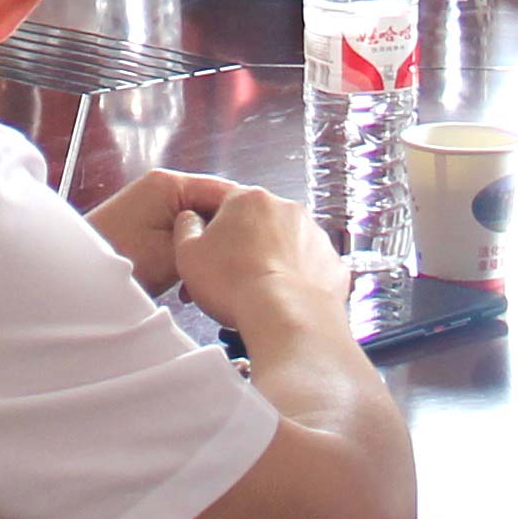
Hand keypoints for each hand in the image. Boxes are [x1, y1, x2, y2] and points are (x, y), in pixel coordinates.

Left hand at [80, 166, 248, 288]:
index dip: (243, 221)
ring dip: (203, 252)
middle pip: (210, 208)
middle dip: (220, 241)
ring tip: (202, 282)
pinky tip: (187, 282)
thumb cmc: (122, 263)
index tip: (260, 247)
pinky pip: (180, 232)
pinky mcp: (146, 220)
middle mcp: (163, 185)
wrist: (77, 277)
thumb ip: (207, 242)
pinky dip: (187, 255)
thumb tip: (233, 238)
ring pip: (196, 225)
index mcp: (170, 184)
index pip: (224, 192)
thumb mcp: (174, 255)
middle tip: (230, 270)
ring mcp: (153, 202)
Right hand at [169, 182, 350, 346]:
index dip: (215, 231)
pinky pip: (311, 268)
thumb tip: (190, 221)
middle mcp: (286, 209)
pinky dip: (299, 281)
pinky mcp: (332, 262)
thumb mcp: (188, 255)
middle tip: (233, 276)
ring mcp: (314, 235)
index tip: (212, 253)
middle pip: (259, 223)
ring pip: (288, 244)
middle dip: (247, 245)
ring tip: (258, 292)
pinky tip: (284, 299)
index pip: (227, 204)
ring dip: (274, 261)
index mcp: (249, 199)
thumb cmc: (237, 286)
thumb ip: (186, 228)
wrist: (286, 318)